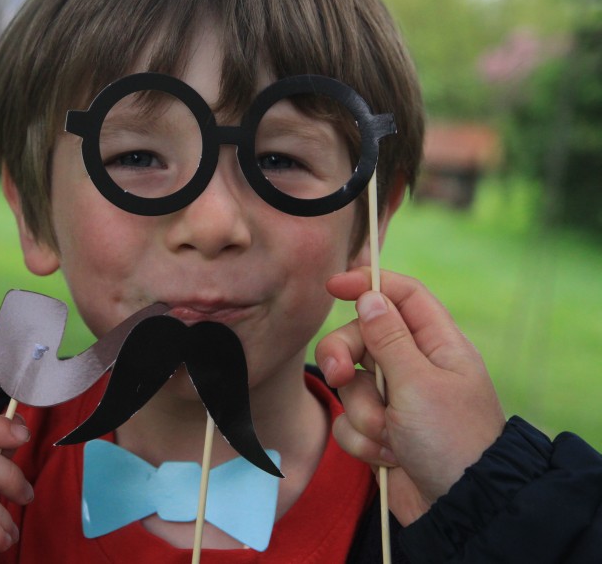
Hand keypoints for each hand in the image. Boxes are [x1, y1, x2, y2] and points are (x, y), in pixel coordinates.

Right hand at [314, 268, 504, 525]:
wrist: (461, 509)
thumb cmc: (452, 441)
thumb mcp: (419, 383)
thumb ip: (388, 339)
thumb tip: (370, 295)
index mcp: (437, 345)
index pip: (402, 295)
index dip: (369, 284)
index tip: (333, 286)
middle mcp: (414, 367)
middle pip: (362, 337)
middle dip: (344, 358)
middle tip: (340, 377)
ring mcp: (395, 400)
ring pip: (350, 384)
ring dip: (362, 412)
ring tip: (389, 437)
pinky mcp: (379, 431)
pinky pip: (348, 421)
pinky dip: (362, 440)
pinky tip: (389, 457)